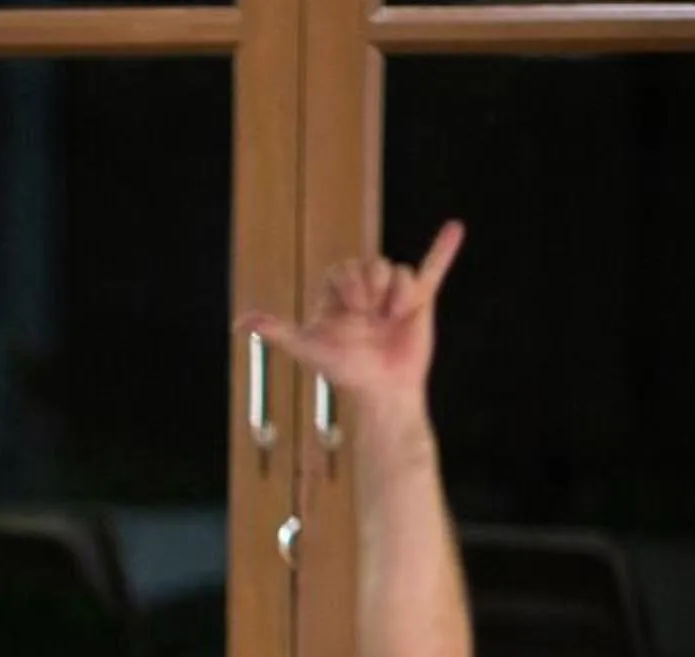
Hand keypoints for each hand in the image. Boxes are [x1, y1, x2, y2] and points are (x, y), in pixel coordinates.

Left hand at [240, 221, 461, 417]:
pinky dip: (444, 250)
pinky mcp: (420, 300)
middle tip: (372, 315)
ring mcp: (394, 294)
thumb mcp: (308, 347)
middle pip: (371, 264)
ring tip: (394, 317)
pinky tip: (455, 228)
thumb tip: (239, 323)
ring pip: (398, 270)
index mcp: (339, 295)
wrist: (383, 390)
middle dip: (372, 285)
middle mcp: (367, 290)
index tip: (353, 310)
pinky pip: (434, 269)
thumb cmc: (345, 370)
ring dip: (398, 292)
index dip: (349, 284)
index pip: (343, 269)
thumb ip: (278, 330)